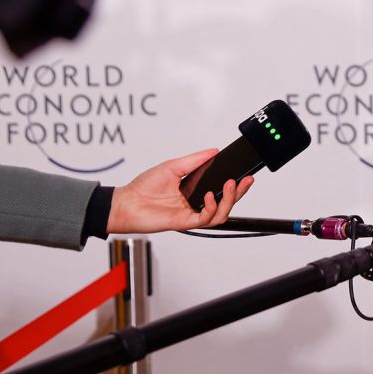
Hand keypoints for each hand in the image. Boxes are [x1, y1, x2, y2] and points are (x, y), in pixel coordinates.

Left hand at [107, 149, 253, 234]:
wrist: (126, 203)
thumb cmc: (143, 187)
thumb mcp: (173, 166)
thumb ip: (194, 160)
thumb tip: (213, 151)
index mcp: (194, 190)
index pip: (220, 188)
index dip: (234, 183)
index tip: (243, 172)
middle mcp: (195, 203)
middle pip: (226, 202)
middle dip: (240, 192)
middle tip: (246, 180)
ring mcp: (191, 213)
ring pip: (221, 214)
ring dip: (229, 200)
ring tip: (230, 185)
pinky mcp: (185, 222)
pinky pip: (206, 218)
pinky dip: (212, 207)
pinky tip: (210, 196)